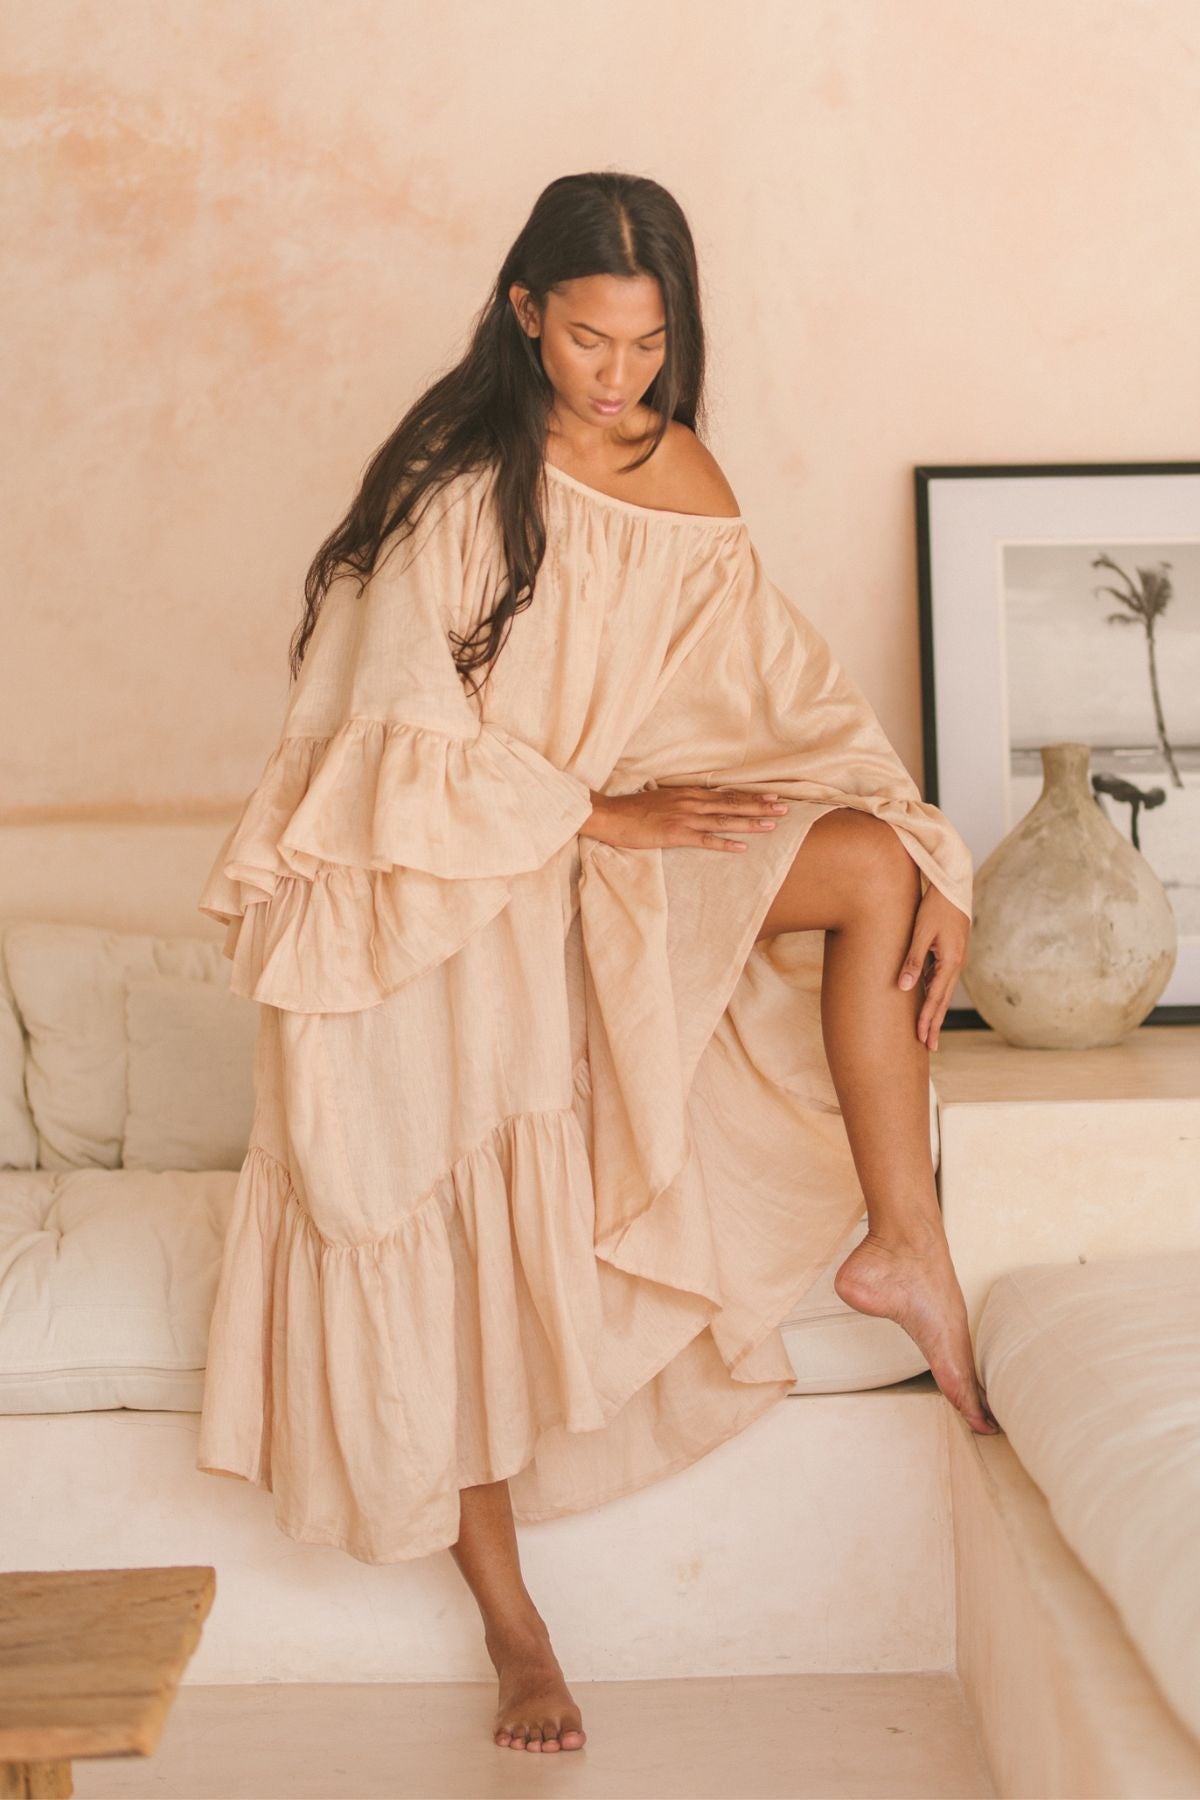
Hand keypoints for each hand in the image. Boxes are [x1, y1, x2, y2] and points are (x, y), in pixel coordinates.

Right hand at [582, 784, 790, 851]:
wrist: (610, 815)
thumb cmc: (632, 810)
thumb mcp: (659, 799)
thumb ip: (678, 800)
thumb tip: (688, 801)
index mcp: (688, 794)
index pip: (726, 794)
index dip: (750, 796)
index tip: (772, 796)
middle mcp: (691, 802)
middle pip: (732, 804)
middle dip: (760, 806)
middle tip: (784, 808)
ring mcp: (684, 817)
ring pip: (724, 820)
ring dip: (749, 822)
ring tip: (772, 824)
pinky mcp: (675, 834)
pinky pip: (705, 839)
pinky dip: (724, 843)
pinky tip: (742, 847)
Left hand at [898, 885, 969, 1051]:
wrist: (952, 884)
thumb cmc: (934, 906)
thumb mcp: (921, 932)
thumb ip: (913, 960)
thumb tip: (904, 987)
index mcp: (951, 961)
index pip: (936, 998)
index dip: (927, 1019)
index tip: (921, 1039)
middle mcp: (956, 964)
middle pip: (942, 1000)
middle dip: (934, 1024)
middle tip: (928, 1048)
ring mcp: (954, 959)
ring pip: (942, 991)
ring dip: (934, 1012)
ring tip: (927, 1031)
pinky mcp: (950, 953)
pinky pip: (940, 979)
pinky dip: (934, 995)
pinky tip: (926, 1002)